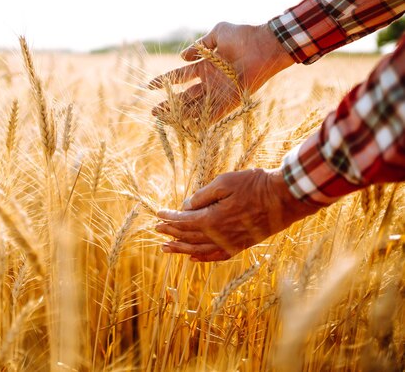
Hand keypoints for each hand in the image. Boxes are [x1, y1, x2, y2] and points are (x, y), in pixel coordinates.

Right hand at [148, 22, 293, 120]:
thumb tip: (183, 56)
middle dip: (169, 104)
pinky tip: (190, 129)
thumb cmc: (243, 36)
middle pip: (184, 96)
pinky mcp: (231, 100)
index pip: (180, 75)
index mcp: (205, 66)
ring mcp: (219, 92)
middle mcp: (210, 81)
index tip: (150, 86)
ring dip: (180, 114)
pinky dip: (203, 122)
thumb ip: (200, 44)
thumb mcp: (218, 33)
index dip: (165, 81)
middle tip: (154, 112)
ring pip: (195, 106)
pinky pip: (215, 114)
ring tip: (165, 121)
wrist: (265, 45)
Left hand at [155, 168, 318, 261]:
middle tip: (157, 230)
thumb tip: (186, 206)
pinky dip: (202, 258)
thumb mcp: (224, 182)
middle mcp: (218, 236)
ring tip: (166, 248)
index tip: (158, 214)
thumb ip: (202, 196)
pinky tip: (193, 258)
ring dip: (181, 249)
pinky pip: (217, 256)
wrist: (284, 198)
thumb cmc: (254, 185)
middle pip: (188, 236)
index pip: (184, 221)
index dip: (169, 218)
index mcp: (212, 219)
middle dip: (171, 232)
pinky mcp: (240, 246)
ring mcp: (230, 243)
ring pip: (199, 250)